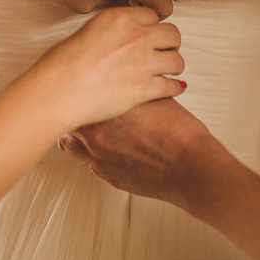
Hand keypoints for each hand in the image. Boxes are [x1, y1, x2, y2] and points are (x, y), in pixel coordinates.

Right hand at [24, 8, 185, 127]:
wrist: (57, 91)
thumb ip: (108, 32)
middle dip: (170, 43)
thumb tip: (114, 40)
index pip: (152, 14)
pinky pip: (172, 86)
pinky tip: (172, 88)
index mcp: (120, 18)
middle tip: (164, 51)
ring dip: (174, 66)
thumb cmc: (60, 66)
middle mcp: (136, 37)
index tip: (151, 34)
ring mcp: (143, 63)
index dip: (153, 26)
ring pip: (177, 60)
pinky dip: (174, 88)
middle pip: (173, 34)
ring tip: (169, 71)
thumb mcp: (85, 32)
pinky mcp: (145, 88)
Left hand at [58, 98, 226, 209]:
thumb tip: (126, 83)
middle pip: (68, 118)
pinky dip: (95, 153)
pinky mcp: (107, 176)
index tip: (81, 87)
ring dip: (77, 135)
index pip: (75, 95)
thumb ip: (133, 90)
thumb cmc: (179, 133)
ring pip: (70, 143)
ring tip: (90, 128)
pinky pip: (89, 162)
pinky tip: (110, 148)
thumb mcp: (155, 98)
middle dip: (75, 111)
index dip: (78, 91)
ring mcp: (98, 159)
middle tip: (82, 105)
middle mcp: (95, 135)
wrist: (191, 166)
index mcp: (107, 109)